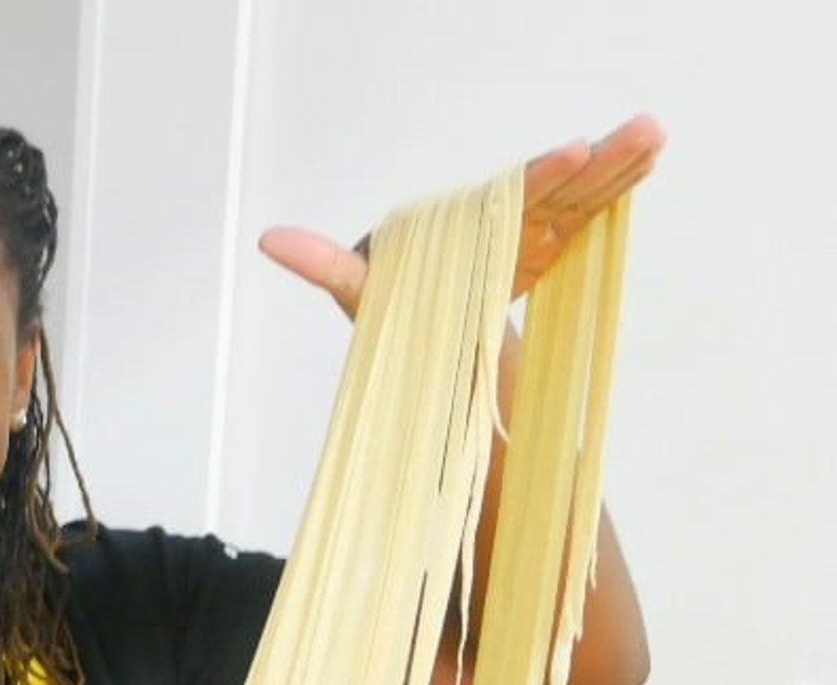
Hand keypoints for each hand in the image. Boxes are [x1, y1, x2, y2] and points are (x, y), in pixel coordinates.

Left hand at [257, 113, 665, 315]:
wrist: (401, 316)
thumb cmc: (378, 298)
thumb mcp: (352, 287)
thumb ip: (323, 264)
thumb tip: (267, 241)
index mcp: (461, 225)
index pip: (507, 199)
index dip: (538, 176)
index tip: (572, 154)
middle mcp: (495, 221)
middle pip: (552, 188)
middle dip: (596, 161)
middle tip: (641, 130)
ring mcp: (523, 235)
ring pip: (576, 197)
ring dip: (617, 168)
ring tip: (657, 136)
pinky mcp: (540, 253)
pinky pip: (583, 220)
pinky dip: (613, 194)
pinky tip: (649, 166)